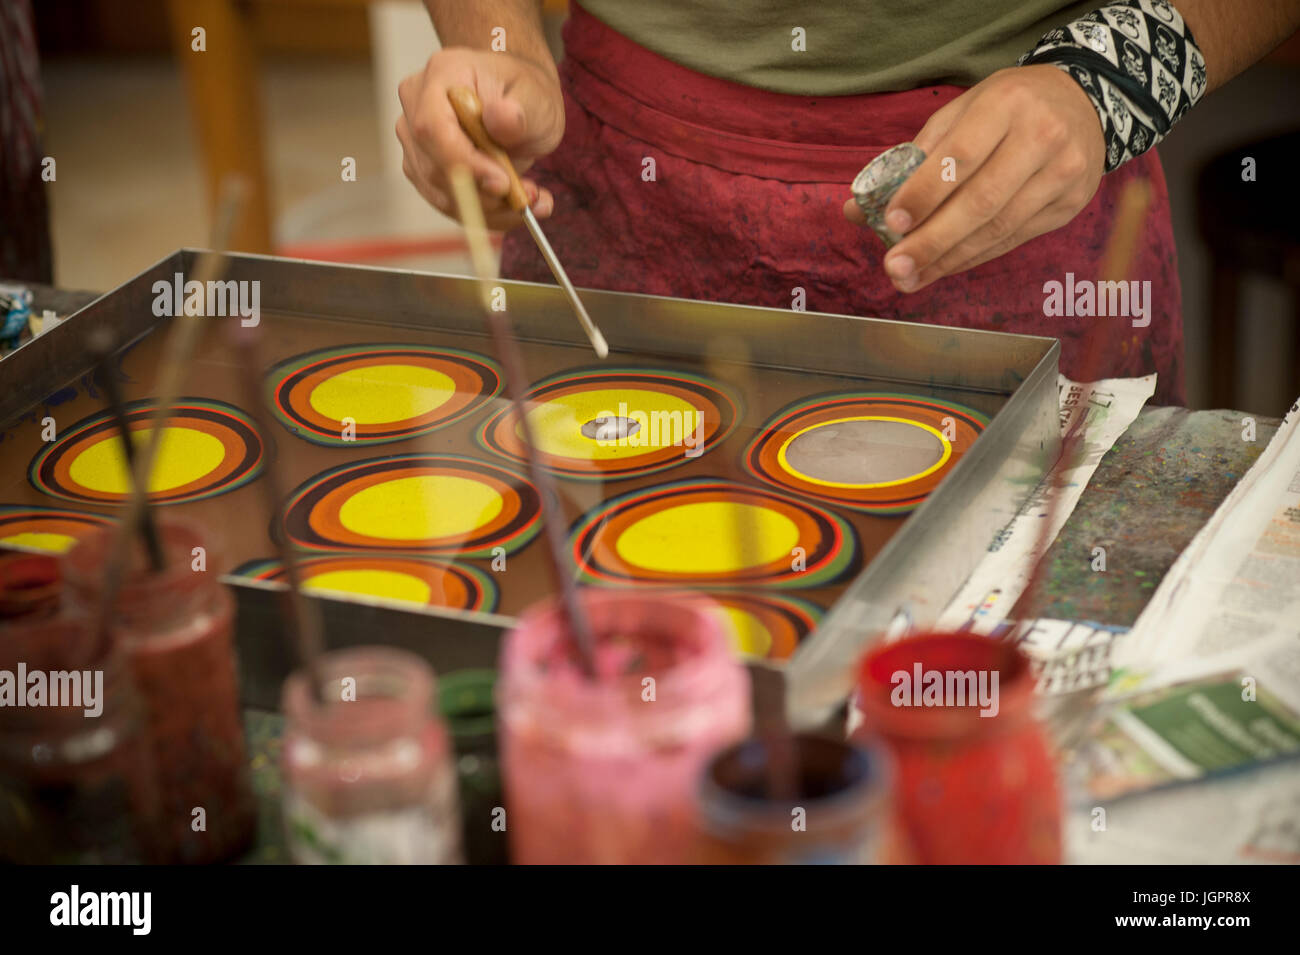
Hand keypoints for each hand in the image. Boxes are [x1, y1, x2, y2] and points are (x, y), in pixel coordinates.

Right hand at [397, 47, 564, 229]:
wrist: (518, 102)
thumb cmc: (525, 95)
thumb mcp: (536, 99)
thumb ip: (518, 114)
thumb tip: (498, 120)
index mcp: (441, 75)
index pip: (433, 128)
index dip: (464, 163)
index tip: (502, 183)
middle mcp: (416, 106)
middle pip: (433, 166)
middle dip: (483, 194)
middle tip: (527, 198)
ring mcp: (414, 141)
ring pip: (441, 193)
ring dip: (489, 209)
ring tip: (529, 200)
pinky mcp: (423, 169)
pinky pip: (449, 203)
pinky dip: (486, 213)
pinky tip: (515, 205)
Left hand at [843, 65, 1105, 291]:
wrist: (1083, 102)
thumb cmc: (1008, 107)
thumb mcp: (963, 111)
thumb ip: (914, 157)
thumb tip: (859, 210)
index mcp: (1007, 103)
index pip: (961, 155)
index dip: (925, 193)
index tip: (892, 223)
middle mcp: (1042, 136)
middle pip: (982, 200)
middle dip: (933, 240)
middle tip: (895, 267)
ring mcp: (1063, 172)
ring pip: (999, 227)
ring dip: (949, 259)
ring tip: (910, 278)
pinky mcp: (1071, 204)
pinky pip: (1013, 239)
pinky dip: (972, 257)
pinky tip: (942, 268)